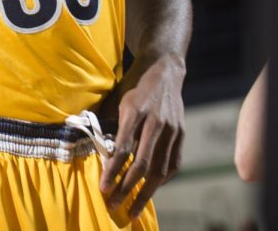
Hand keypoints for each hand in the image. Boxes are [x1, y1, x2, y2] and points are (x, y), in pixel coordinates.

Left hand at [100, 53, 184, 219]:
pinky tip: (152, 188)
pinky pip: (173, 163)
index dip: (113, 171)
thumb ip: (110, 122)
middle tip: (114, 205)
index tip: (103, 188)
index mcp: (135, 110)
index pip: (123, 148)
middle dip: (126, 188)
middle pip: (142, 163)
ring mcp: (171, 128)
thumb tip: (96, 150)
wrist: (163, 69)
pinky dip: (162, 179)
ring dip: (145, 192)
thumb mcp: (118, 98)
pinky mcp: (181, 133)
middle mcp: (155, 121)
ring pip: (159, 169)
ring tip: (133, 208)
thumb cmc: (134, 84)